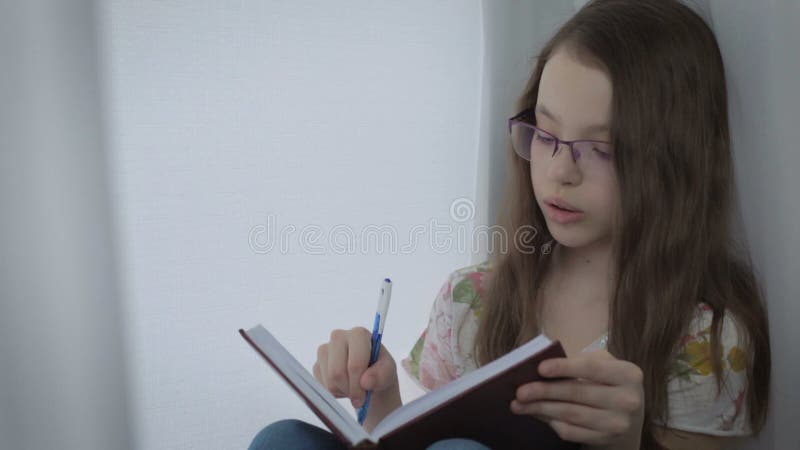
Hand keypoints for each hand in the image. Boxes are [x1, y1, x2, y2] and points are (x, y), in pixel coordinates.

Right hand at [313, 327, 397, 408]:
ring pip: (328, 381)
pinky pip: (321, 386)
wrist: (369, 378)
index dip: (359, 384)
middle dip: (349, 389)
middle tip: (359, 397)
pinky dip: (333, 392)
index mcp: (359, 334)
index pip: (354, 363)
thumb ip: (381, 375)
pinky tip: (343, 386)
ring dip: (342, 391)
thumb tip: (365, 382)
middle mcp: (338, 337)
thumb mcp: (388, 372)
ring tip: (353, 388)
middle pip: (337, 372)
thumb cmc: (379, 370)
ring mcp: (325, 349)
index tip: (364, 396)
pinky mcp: (317, 364)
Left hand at [510, 350, 644, 448]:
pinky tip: (537, 414)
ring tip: (519, 404)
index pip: (591, 368)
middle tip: (520, 391)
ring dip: (541, 408)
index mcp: (628, 374)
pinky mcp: (605, 439)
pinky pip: (571, 432)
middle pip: (577, 393)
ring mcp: (618, 423)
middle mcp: (627, 400)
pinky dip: (551, 422)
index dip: (564, 367)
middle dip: (544, 391)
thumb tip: (541, 371)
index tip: (540, 368)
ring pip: (571, 414)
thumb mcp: (604, 365)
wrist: (628, 415)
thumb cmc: (607, 382)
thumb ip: (580, 361)